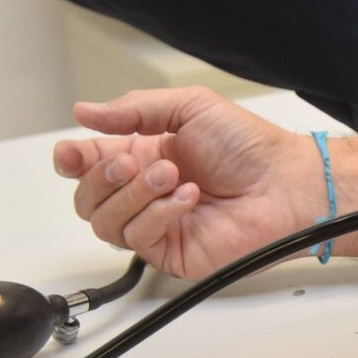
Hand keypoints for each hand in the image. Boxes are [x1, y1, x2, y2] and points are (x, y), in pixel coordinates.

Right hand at [53, 88, 321, 279]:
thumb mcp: (192, 107)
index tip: (71, 152)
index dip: (73, 159)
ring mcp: (158, 224)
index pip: (90, 163)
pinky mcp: (171, 250)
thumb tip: (85, 112)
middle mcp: (147, 192)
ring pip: (105, 221)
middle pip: (87, 197)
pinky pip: (137, 239)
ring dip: (134, 194)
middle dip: (103, 177)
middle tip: (136, 162)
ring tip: (172, 176)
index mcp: (147, 155)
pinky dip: (157, 215)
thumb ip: (136, 109)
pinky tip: (187, 198)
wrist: (286, 183)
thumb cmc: (251, 147)